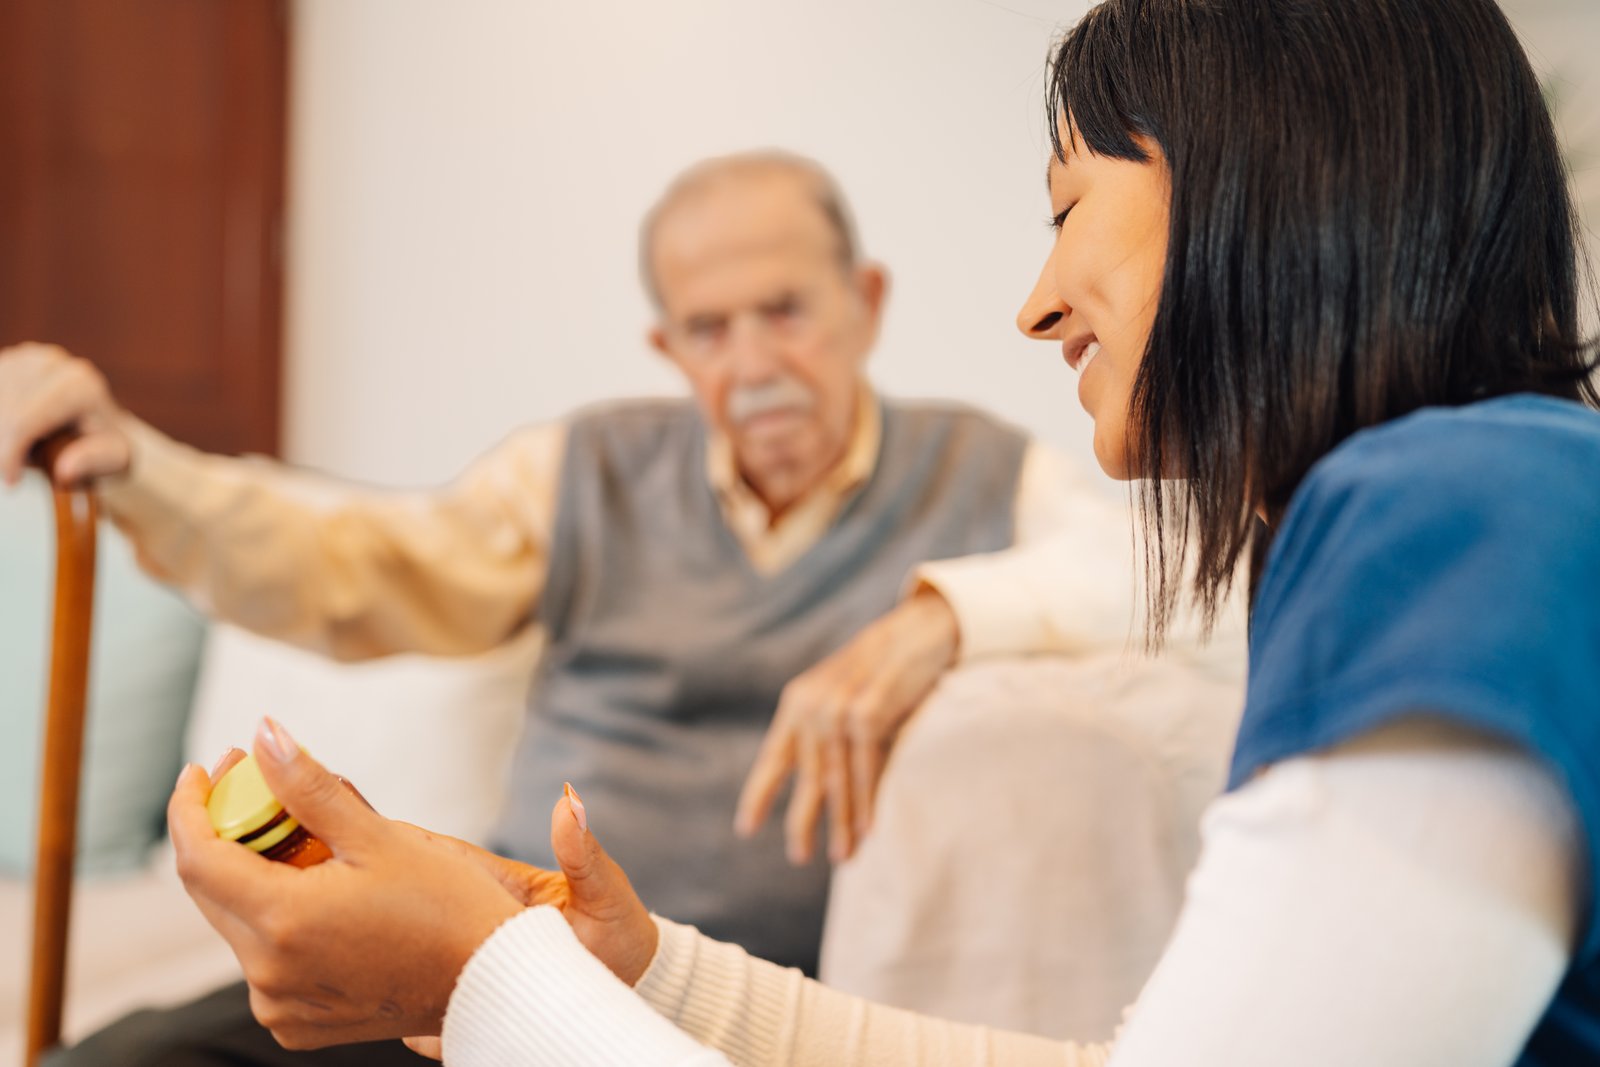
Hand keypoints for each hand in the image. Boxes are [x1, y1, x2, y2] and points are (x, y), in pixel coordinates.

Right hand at [0, 342, 131, 486]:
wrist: (96, 423)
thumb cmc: (105, 444)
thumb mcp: (112, 458)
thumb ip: (91, 461)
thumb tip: (66, 469)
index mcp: (80, 384)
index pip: (24, 421)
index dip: (9, 453)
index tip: (11, 481)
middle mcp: (52, 361)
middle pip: (4, 411)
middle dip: (2, 445)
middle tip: (11, 469)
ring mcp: (26, 356)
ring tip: (19, 448)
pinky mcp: (9, 359)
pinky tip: (10, 432)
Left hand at [170, 719, 657, 1050]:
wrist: (494, 982)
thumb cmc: (449, 908)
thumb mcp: (379, 837)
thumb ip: (309, 788)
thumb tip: (265, 735)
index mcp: (283, 924)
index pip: (197, 857)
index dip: (191, 806)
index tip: (205, 768)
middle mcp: (268, 974)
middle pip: (214, 890)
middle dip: (227, 831)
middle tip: (258, 782)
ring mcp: (280, 1004)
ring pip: (240, 923)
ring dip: (257, 874)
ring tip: (307, 838)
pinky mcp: (297, 1022)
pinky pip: (266, 960)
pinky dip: (279, 919)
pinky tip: (321, 891)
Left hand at [736, 586, 959, 863]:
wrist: (915, 631)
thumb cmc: (880, 670)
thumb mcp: (840, 694)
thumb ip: (823, 729)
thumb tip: (816, 784)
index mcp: (798, 702)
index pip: (773, 757)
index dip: (758, 794)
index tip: (745, 829)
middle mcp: (811, 705)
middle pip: (806, 777)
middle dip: (803, 821)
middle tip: (800, 856)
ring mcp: (838, 708)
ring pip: (836, 779)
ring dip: (841, 822)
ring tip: (843, 856)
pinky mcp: (868, 712)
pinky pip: (865, 768)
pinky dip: (867, 800)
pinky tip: (869, 827)